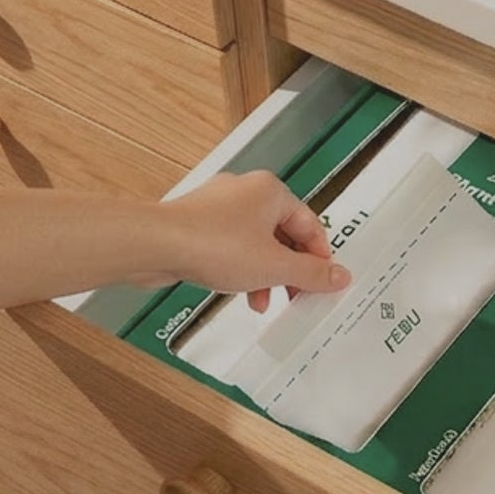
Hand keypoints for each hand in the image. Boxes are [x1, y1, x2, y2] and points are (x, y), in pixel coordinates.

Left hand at [153, 172, 350, 310]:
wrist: (155, 245)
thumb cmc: (210, 243)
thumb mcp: (273, 266)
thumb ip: (311, 273)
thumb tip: (339, 275)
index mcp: (271, 191)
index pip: (310, 225)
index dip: (319, 258)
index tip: (324, 282)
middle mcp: (246, 192)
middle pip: (283, 234)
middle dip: (290, 270)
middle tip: (296, 295)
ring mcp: (220, 207)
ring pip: (256, 243)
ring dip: (265, 274)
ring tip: (263, 302)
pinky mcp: (199, 224)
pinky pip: (231, 247)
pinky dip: (240, 269)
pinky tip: (238, 292)